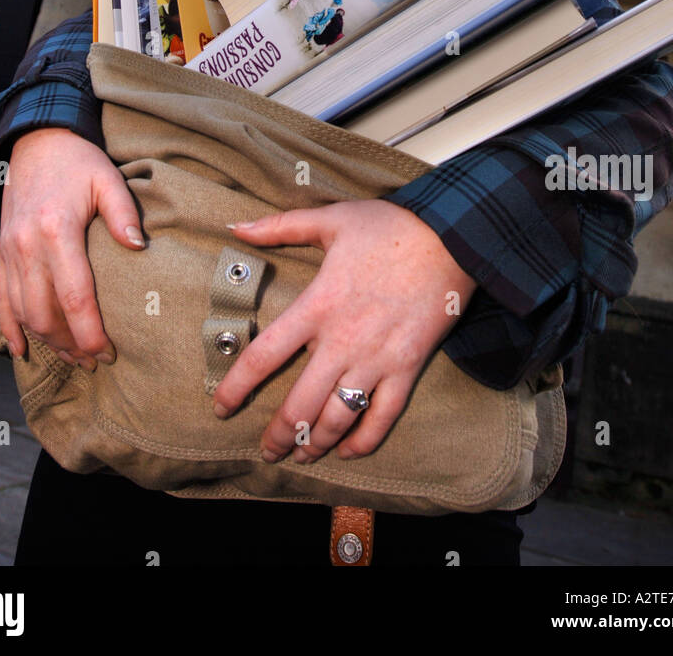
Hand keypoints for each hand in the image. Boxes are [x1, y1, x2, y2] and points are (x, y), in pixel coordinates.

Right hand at [0, 128, 143, 369]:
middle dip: (70, 345)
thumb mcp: (107, 178)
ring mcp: (9, 252)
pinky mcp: (1, 254)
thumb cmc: (78, 161)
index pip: (74, 298)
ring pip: (24, 313)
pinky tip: (22, 351)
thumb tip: (139, 247)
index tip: (108, 353)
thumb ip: (123, 213)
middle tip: (95, 361)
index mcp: (56, 231)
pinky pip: (1, 300)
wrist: (36, 140)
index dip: (91, 332)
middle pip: (45, 315)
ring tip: (73, 357)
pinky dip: (10, 329)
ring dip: (47, 341)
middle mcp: (27, 247)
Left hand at [213, 200, 476, 463]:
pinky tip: (348, 450)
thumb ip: (279, 226)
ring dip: (315, 444)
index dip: (237, 388)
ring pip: (337, 418)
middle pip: (299, 404)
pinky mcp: (406, 368)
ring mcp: (376, 359)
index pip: (264, 357)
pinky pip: (382, 417)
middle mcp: (342, 341)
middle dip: (278, 435)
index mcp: (317, 306)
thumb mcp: (331, 218)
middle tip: (267, 450)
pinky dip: (363, 441)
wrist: (451, 237)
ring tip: (302, 455)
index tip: (221, 408)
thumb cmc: (389, 226)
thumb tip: (235, 227)